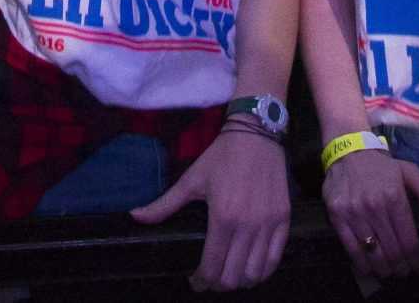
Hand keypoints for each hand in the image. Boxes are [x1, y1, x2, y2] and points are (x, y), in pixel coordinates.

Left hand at [131, 128, 289, 291]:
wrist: (256, 133)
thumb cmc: (221, 156)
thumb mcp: (190, 180)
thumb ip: (164, 204)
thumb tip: (135, 216)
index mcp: (222, 217)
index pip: (212, 267)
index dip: (201, 281)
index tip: (195, 281)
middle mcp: (248, 225)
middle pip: (233, 277)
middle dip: (218, 285)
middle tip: (210, 279)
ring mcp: (268, 223)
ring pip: (255, 273)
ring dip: (240, 280)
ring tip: (229, 274)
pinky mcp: (283, 219)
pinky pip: (275, 258)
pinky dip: (262, 271)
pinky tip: (250, 268)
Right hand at [320, 146, 418, 279]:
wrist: (348, 151)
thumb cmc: (381, 166)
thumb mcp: (408, 170)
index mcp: (395, 197)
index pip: (408, 239)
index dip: (416, 260)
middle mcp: (375, 207)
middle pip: (392, 250)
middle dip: (401, 268)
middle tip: (404, 273)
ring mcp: (354, 213)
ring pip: (372, 253)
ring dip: (383, 269)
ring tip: (389, 273)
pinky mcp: (337, 216)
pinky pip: (350, 248)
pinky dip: (361, 263)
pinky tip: (369, 269)